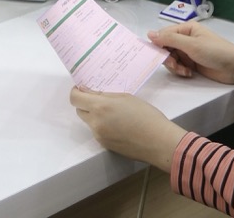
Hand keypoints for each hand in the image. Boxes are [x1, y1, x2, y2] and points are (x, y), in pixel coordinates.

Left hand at [69, 87, 185, 169]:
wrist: (158, 141)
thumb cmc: (146, 115)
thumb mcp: (125, 97)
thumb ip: (105, 95)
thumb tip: (89, 92)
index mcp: (100, 107)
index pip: (74, 98)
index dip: (76, 91)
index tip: (83, 88)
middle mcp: (95, 122)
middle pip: (79, 110)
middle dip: (86, 103)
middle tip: (100, 99)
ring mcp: (99, 136)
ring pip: (89, 121)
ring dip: (95, 115)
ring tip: (114, 113)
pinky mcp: (105, 145)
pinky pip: (97, 131)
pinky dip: (103, 126)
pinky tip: (119, 125)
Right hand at [147, 22, 233, 92]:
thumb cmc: (215, 51)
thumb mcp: (191, 44)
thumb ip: (170, 39)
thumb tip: (149, 34)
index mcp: (186, 29)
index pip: (164, 34)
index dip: (158, 44)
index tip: (156, 55)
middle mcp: (186, 39)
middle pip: (166, 47)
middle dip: (168, 58)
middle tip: (174, 65)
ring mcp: (188, 51)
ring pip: (171, 58)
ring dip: (175, 66)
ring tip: (184, 71)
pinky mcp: (192, 63)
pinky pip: (178, 66)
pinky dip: (180, 70)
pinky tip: (188, 73)